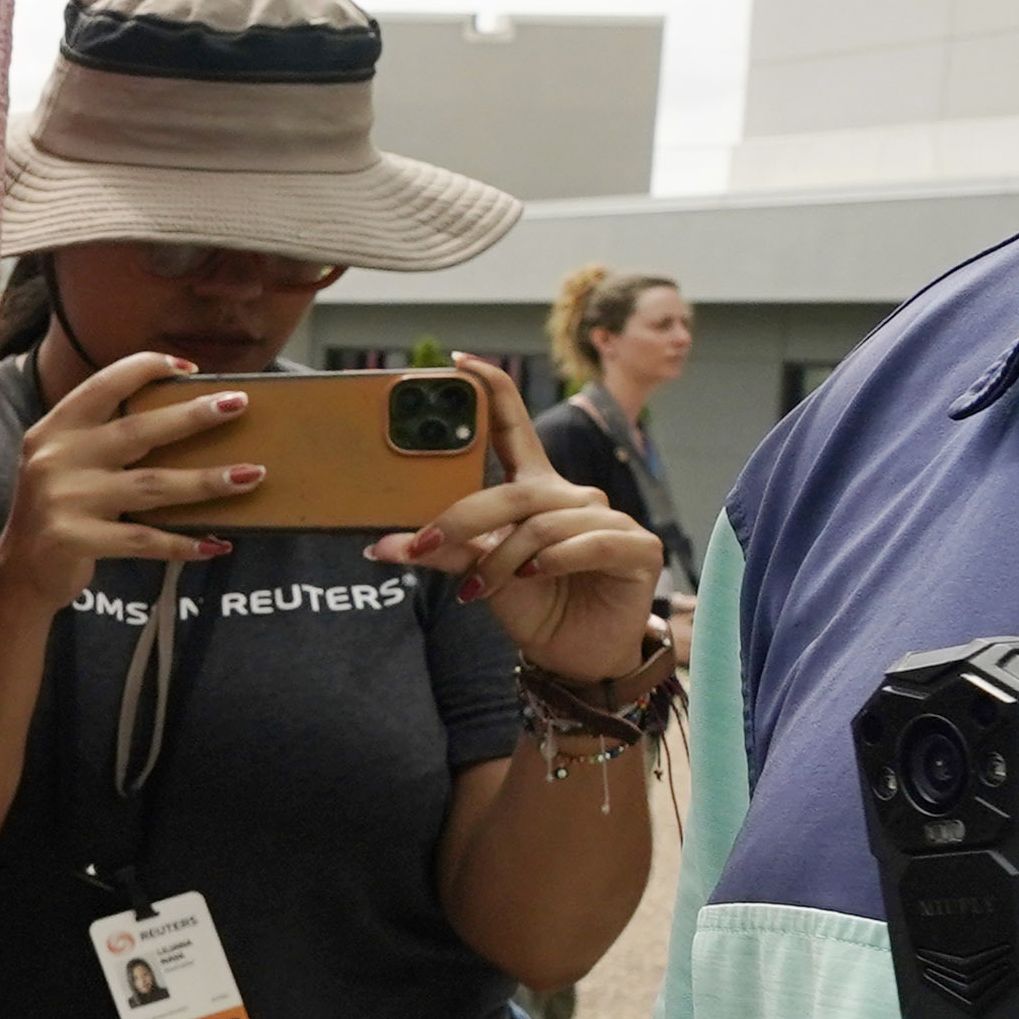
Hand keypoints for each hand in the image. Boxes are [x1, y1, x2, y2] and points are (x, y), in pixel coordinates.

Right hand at [0, 346, 262, 622]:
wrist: (19, 573)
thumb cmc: (60, 511)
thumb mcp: (67, 464)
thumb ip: (105, 442)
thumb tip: (185, 421)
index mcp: (55, 429)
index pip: (104, 385)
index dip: (146, 369)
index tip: (191, 368)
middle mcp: (55, 458)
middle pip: (137, 431)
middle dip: (192, 416)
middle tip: (238, 404)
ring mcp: (63, 499)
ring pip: (151, 486)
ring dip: (206, 481)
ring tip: (251, 475)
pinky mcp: (73, 539)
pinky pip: (143, 540)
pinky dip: (183, 544)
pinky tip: (215, 543)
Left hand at [376, 359, 667, 685]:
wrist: (574, 657)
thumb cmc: (531, 605)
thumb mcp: (480, 573)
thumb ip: (442, 552)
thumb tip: (380, 545)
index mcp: (535, 490)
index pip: (513, 427)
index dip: (492, 390)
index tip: (458, 361)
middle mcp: (573, 496)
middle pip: (514, 490)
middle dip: (463, 519)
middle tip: (422, 547)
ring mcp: (610, 518)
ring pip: (543, 524)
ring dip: (502, 560)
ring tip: (477, 590)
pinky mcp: (638, 547)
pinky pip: (589, 541)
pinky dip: (554, 560)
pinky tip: (531, 576)